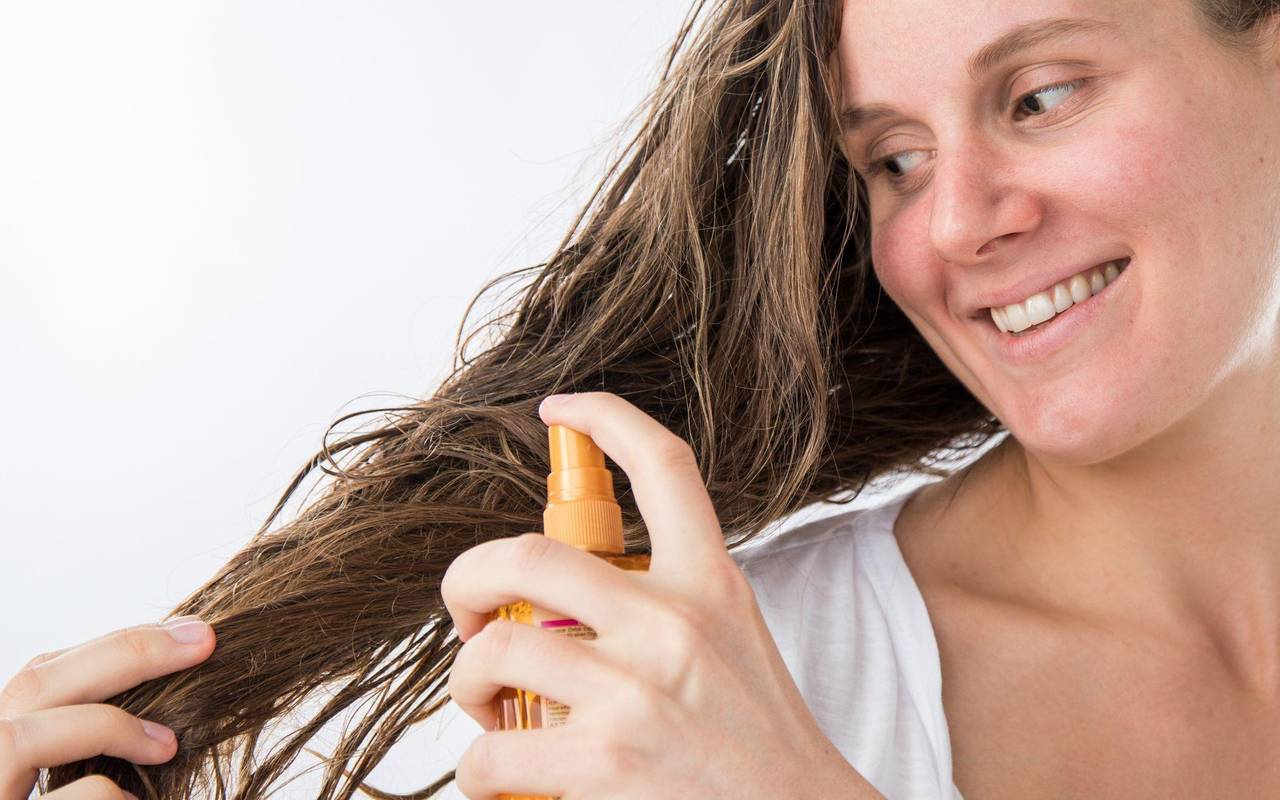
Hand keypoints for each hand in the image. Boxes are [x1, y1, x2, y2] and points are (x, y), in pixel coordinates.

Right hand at [0, 617, 215, 799]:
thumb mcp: (73, 770)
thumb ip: (93, 735)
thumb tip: (171, 689)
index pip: (43, 675)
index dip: (114, 646)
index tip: (188, 631)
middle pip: (33, 684)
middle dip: (124, 654)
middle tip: (203, 640)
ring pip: (23, 740)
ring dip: (108, 729)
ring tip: (168, 747)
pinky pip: (64, 798)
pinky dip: (104, 795)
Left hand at [442, 392, 881, 798]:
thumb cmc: (757, 737)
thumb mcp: (731, 638)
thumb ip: (666, 601)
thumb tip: (569, 590)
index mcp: (711, 582)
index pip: (664, 466)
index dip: (604, 418)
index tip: (560, 410)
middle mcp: (672, 623)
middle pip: (527, 556)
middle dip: (466, 578)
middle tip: (465, 612)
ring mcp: (636, 691)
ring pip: (492, 652)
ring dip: (466, 681)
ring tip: (487, 706)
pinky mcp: (605, 761)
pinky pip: (489, 751)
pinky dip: (476, 764)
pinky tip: (497, 769)